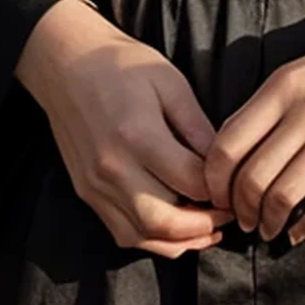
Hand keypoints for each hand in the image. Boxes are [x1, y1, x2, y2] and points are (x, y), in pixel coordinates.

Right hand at [14, 0, 233, 256]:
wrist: (66, 64)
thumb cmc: (121, 65)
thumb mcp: (171, 83)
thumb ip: (198, 127)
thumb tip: (224, 164)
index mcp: (138, 135)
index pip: (191, 183)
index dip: (221, 191)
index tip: (237, 186)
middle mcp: (112, 168)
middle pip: (165, 223)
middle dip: (205, 226)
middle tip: (230, 215)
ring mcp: (95, 185)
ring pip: (142, 236)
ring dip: (180, 240)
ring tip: (209, 228)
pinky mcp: (86, 192)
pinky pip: (122, 232)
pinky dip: (152, 239)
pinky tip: (175, 227)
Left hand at [203, 0, 304, 245]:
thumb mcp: (303, 71)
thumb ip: (270, 107)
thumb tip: (236, 153)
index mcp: (282, 86)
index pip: (227, 144)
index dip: (215, 182)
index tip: (219, 197)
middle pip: (252, 175)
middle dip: (242, 209)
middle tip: (244, 221)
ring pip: (285, 193)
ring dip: (271, 221)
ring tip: (270, 229)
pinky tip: (301, 231)